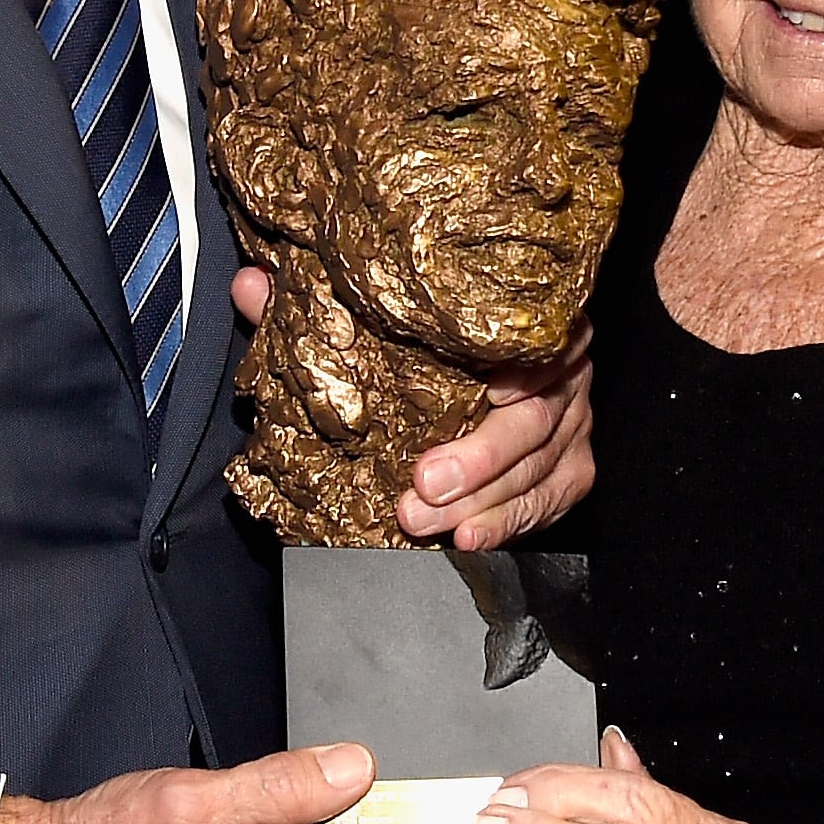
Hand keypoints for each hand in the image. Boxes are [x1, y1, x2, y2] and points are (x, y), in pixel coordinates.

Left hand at [230, 266, 599, 549]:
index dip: (519, 368)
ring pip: (542, 467)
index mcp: (515, 317)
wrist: (474, 370)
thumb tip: (251, 286)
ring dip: (484, 502)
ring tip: (430, 523)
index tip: (493, 391)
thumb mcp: (368, 319)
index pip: (534, 337)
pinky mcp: (572, 467)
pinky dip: (512, 522)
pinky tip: (473, 537)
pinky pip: (552, 499)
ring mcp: (572, 420)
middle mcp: (557, 365)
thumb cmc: (423, 341)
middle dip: (480, 458)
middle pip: (535, 417)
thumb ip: (313, 306)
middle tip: (424, 486)